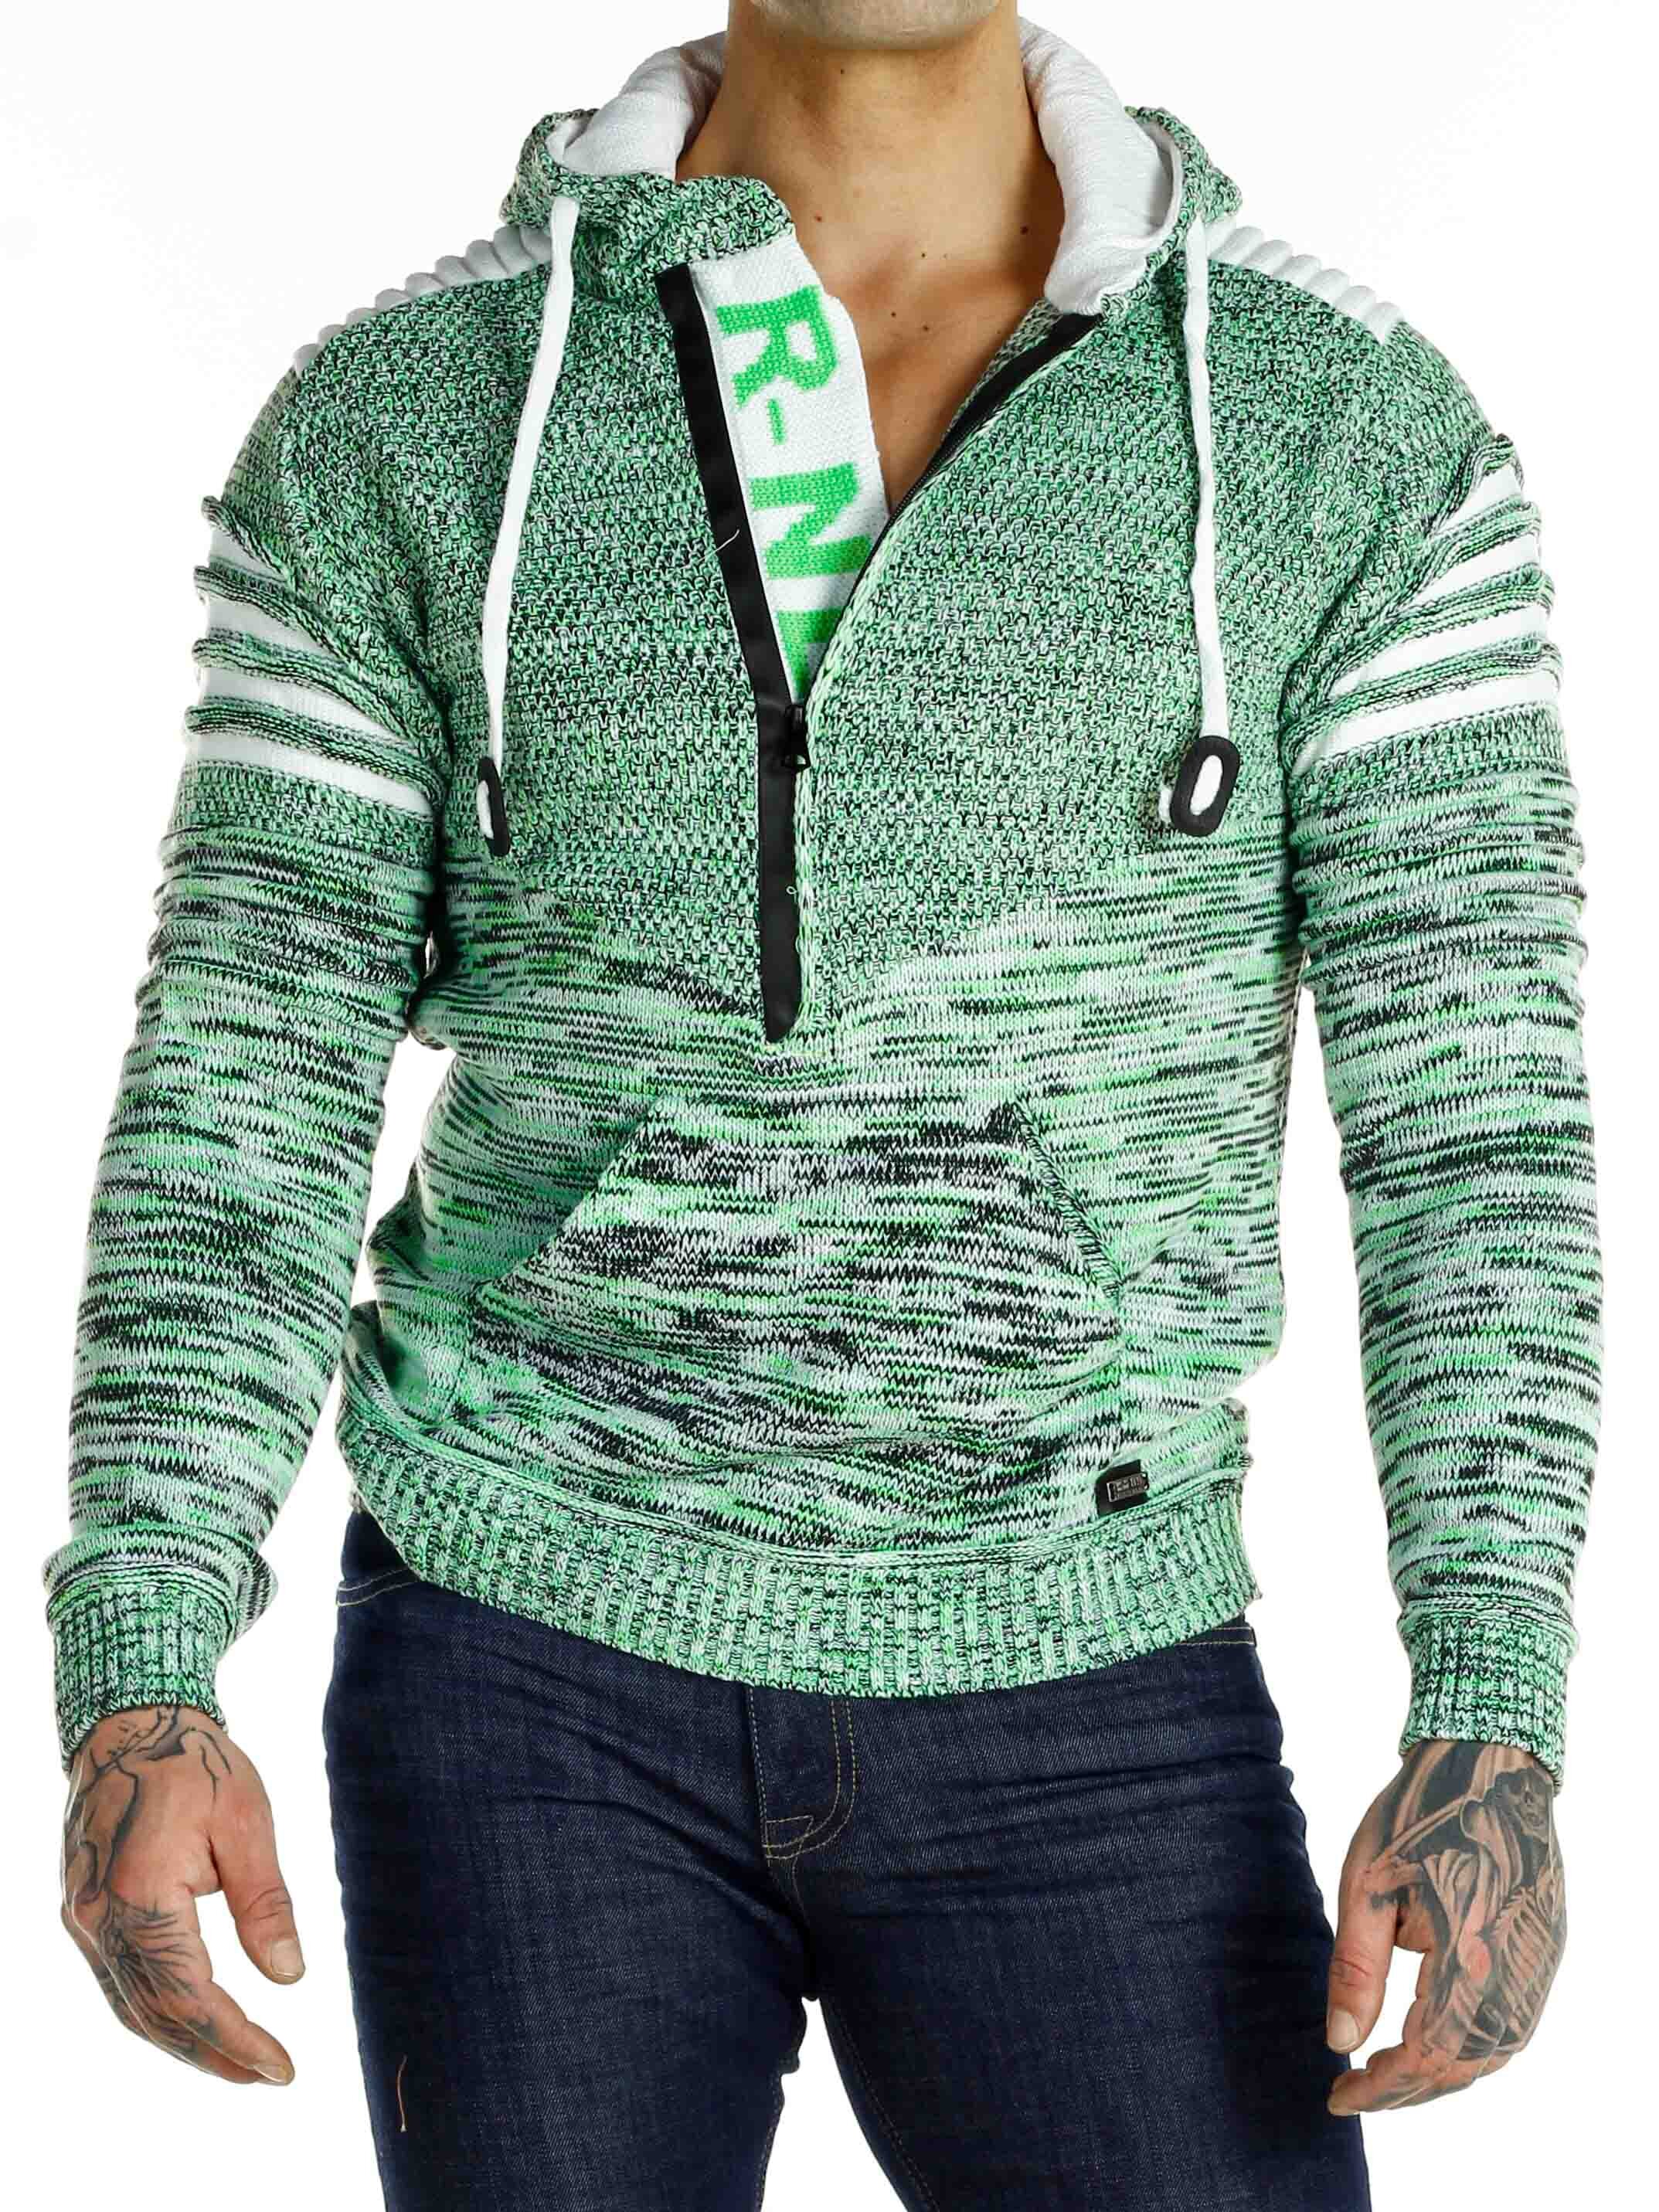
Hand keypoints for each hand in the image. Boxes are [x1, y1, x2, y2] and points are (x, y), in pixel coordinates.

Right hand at [60, 1704, 302, 2083]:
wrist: (129, 1720)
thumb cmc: (194, 1762)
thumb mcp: (245, 1821)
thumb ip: (265, 1903)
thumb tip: (288, 1976)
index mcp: (139, 1896)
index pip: (190, 1997)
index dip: (237, 2040)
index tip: (283, 2067)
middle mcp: (97, 1918)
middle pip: (155, 2014)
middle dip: (213, 2053)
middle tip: (269, 2073)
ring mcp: (81, 1918)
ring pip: (131, 2005)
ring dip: (183, 2040)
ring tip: (240, 2060)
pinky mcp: (82, 1910)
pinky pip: (118, 1981)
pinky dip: (157, 2010)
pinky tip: (194, 2020)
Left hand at [1325, 1738, 1563, 2114]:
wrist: (1490, 1762)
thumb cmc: (1420, 1814)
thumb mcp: (1367, 1884)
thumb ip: (1355, 1969)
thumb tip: (1339, 2044)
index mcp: (1468, 1954)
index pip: (1427, 2055)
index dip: (1382, 2088)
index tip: (1336, 2096)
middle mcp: (1514, 1970)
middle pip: (1463, 2064)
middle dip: (1407, 2089)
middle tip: (1354, 2091)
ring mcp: (1537, 1962)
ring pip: (1493, 2051)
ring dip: (1440, 2073)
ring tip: (1386, 2074)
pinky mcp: (1545, 1950)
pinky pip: (1513, 2023)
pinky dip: (1471, 2047)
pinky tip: (1434, 2043)